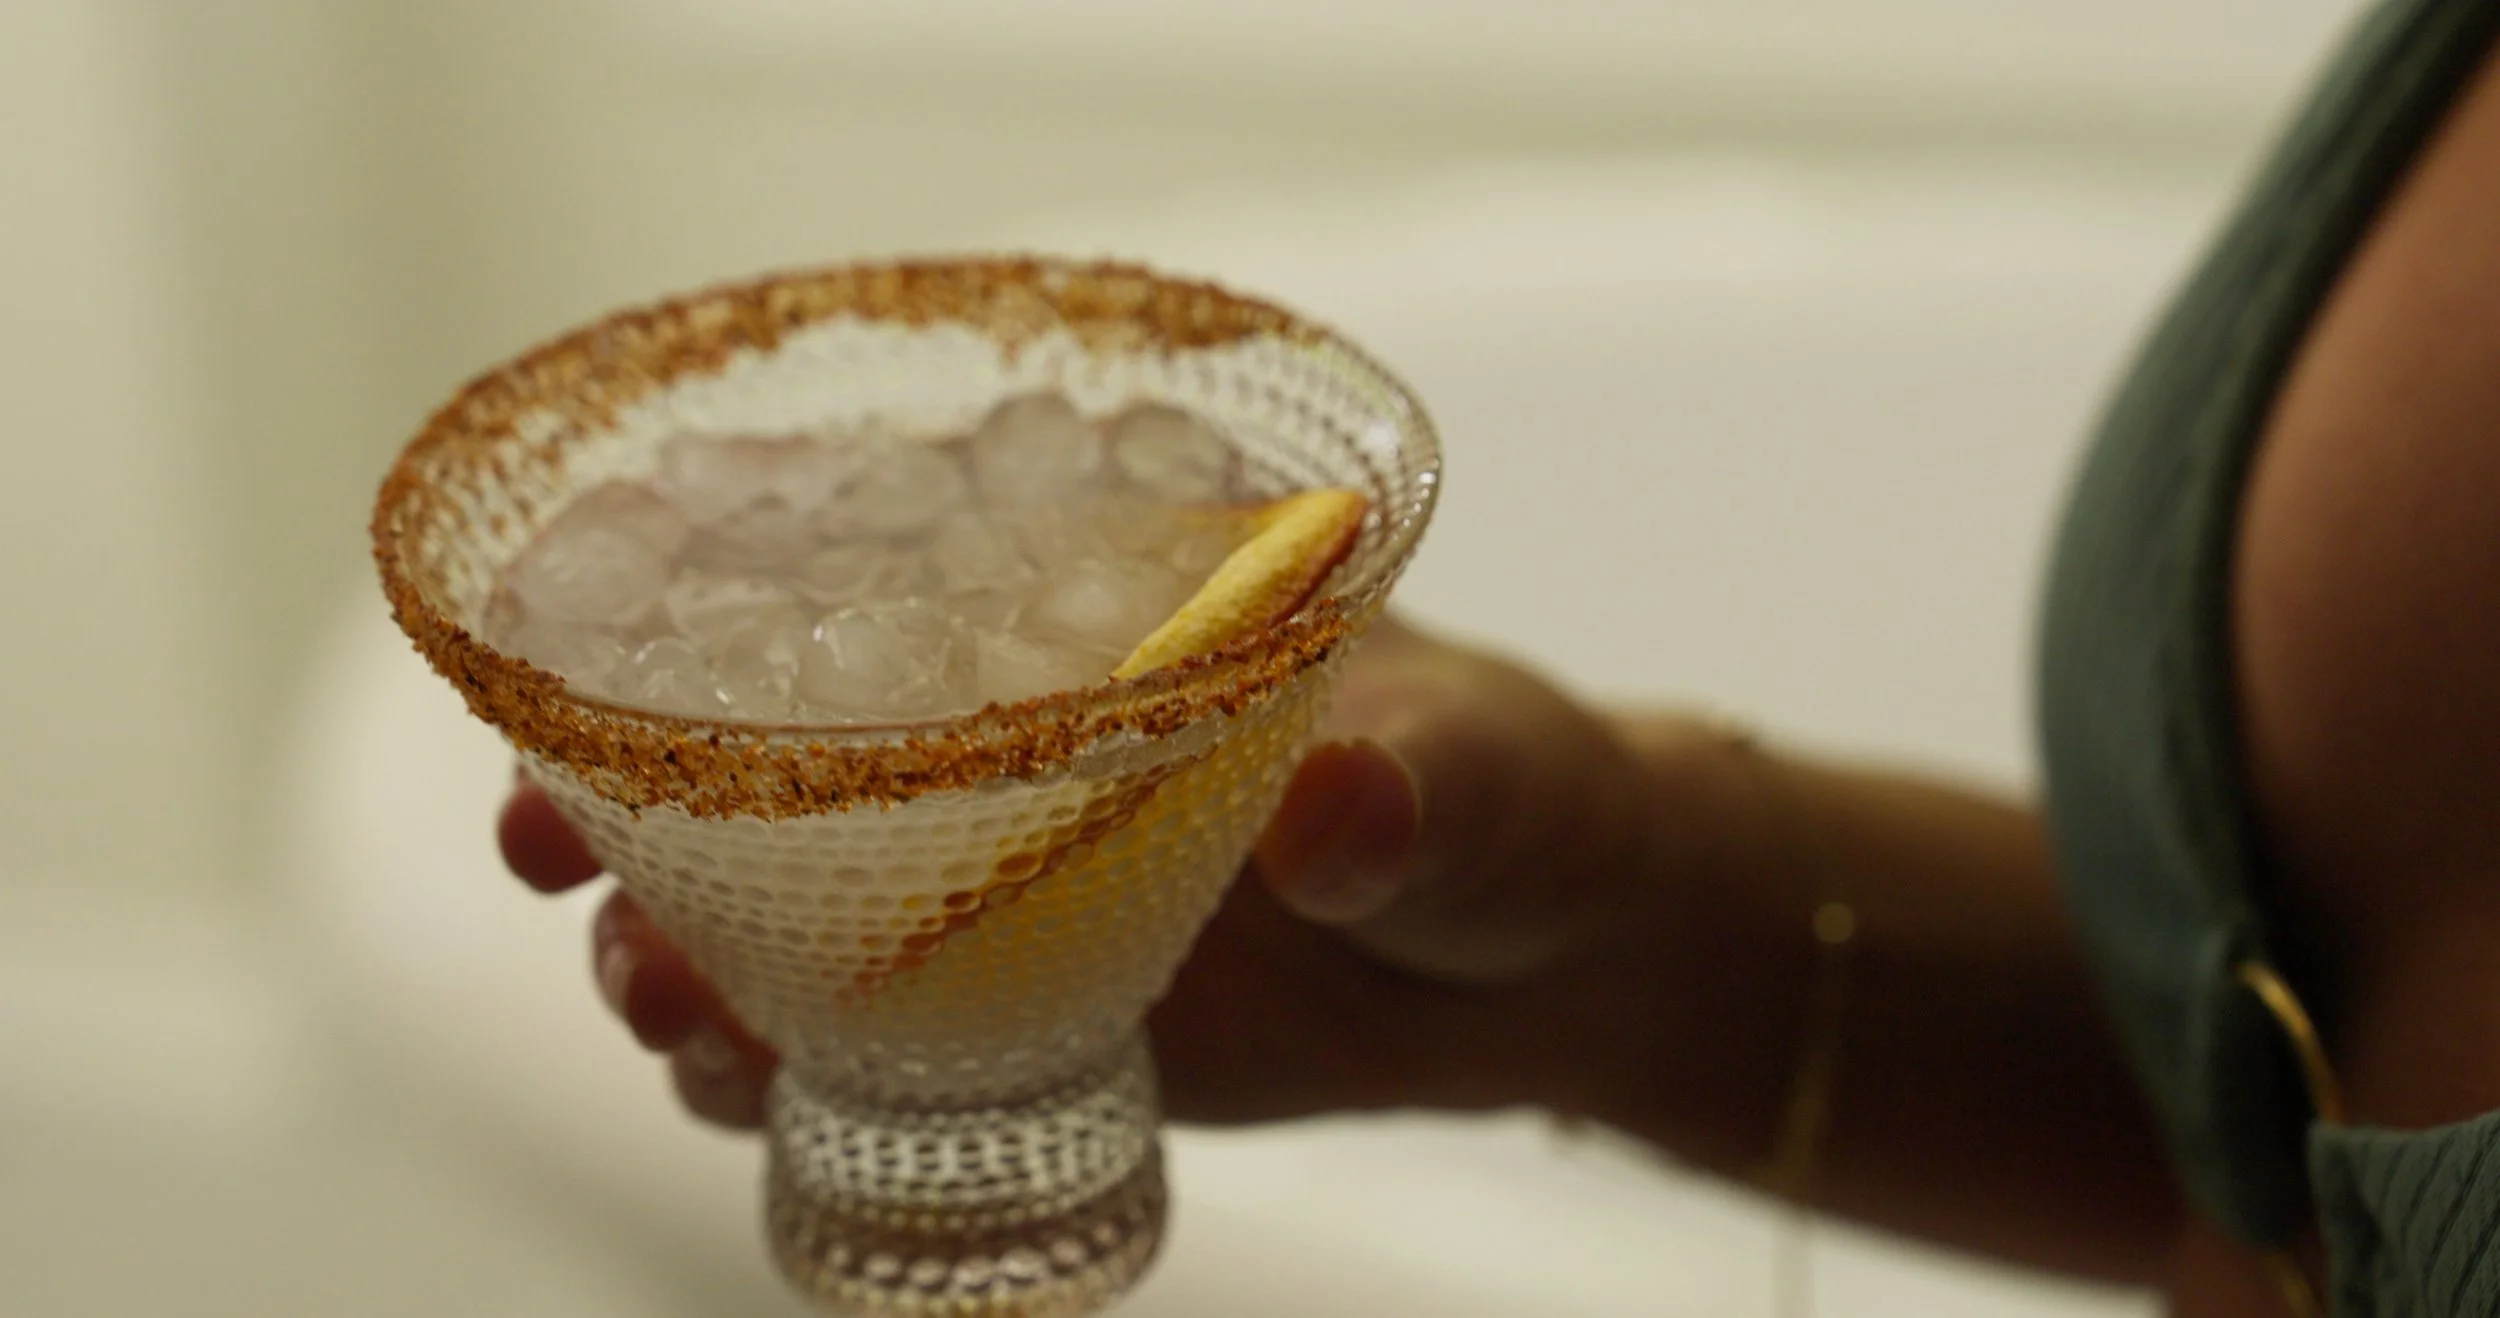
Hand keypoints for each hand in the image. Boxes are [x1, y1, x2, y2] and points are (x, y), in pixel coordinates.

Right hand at [498, 618, 1693, 1130]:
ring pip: (780, 913)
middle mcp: (1010, 741)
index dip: (692, 606)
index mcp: (1090, 611)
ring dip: (682, 952)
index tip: (580, 658)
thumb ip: (1421, 781)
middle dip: (632, 802)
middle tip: (563, 862)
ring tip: (666, 1007)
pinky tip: (744, 1090)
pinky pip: (863, 1044)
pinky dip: (780, 1068)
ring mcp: (998, 888)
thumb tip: (1341, 809)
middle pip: (764, 755)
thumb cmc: (1519, 797)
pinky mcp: (1021, 1015)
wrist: (1549, 953)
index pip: (857, 576)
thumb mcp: (1490, 771)